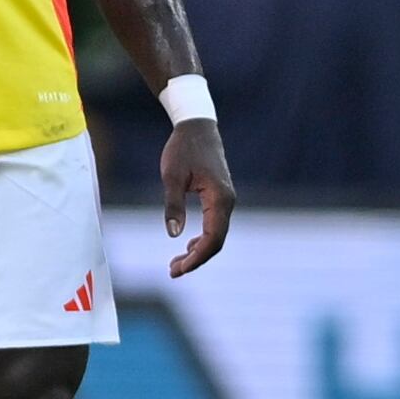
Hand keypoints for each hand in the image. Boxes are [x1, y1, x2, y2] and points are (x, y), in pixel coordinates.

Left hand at [160, 118, 234, 276]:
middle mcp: (227, 202)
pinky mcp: (220, 198)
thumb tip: (173, 234)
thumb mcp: (172, 176)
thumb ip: (173, 205)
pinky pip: (215, 225)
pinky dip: (202, 239)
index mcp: (219, 198)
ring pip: (216, 235)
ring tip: (176, 263)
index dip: (197, 258)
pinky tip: (187, 245)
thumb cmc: (183, 148)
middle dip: (196, 259)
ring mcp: (226, 200)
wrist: (197, 126)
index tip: (178, 269)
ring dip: (198, 251)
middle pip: (216, 241)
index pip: (213, 238)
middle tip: (172, 271)